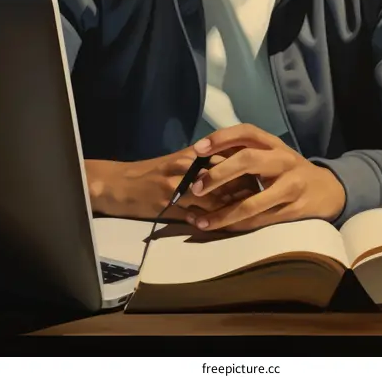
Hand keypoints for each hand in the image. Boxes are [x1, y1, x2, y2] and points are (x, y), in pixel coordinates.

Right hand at [85, 151, 257, 220]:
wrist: (119, 184)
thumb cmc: (151, 172)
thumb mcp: (178, 161)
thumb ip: (204, 163)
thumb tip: (234, 168)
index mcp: (192, 155)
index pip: (227, 159)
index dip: (246, 171)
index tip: (261, 180)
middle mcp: (187, 167)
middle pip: (225, 178)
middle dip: (244, 190)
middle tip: (261, 200)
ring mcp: (178, 187)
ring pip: (213, 198)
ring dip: (231, 209)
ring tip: (246, 216)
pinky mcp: (168, 206)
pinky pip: (195, 216)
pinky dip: (210, 222)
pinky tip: (221, 227)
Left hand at [186, 124, 345, 231]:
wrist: (326, 189)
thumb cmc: (287, 169)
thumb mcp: (270, 154)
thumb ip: (242, 153)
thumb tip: (201, 158)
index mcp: (273, 143)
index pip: (245, 132)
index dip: (221, 138)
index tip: (197, 149)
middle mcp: (283, 159)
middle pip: (248, 160)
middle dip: (219, 174)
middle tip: (196, 188)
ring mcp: (290, 185)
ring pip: (253, 201)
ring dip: (223, 213)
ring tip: (199, 221)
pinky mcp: (293, 210)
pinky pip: (260, 220)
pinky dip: (237, 225)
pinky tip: (218, 227)